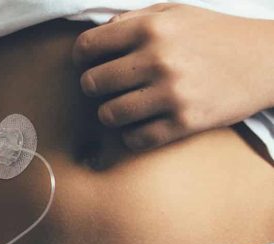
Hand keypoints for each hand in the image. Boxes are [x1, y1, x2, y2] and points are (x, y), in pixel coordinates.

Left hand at [74, 4, 273, 150]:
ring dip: (111, 113)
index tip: (88, 65)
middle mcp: (158, 59)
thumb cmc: (216, 34)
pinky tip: (142, 124)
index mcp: (151, 28)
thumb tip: (99, 34)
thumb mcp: (176, 12)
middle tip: (110, 88)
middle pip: (91, 84)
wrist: (268, 60)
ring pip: (108, 115)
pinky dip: (132, 135)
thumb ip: (134, 19)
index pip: (87, 47)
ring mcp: (171, 93)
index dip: (81, 59)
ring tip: (124, 107)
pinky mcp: (185, 122)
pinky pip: (135, 139)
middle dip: (95, 87)